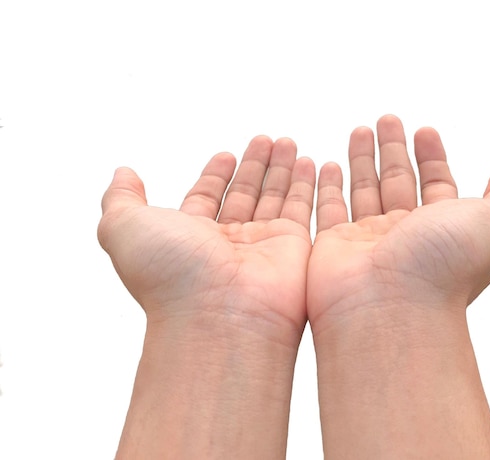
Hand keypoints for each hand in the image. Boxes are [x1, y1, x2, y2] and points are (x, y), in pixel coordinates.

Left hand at [99, 136, 315, 458]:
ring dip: (282, 169)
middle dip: (255, 165)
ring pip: (275, 198)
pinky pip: (303, 209)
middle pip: (245, 194)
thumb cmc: (169, 276)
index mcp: (192, 237)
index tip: (227, 154)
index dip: (216, 175)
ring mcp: (264, 246)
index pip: (208, 198)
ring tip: (287, 142)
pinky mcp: (295, 248)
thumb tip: (124, 173)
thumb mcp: (124, 227)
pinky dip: (307, 186)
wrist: (217, 316)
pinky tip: (310, 163)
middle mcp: (229, 243)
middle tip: (266, 140)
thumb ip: (121, 198)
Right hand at [308, 114, 489, 331]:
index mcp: (442, 228)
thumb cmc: (446, 266)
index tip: (425, 130)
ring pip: (364, 190)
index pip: (436, 185)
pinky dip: (327, 186)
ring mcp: (367, 240)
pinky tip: (326, 164)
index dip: (433, 157)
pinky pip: (328, 208)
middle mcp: (405, 234)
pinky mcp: (333, 245)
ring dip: (362, 159)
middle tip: (387, 119)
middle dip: (393, 148)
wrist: (393, 307)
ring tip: (359, 129)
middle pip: (398, 181)